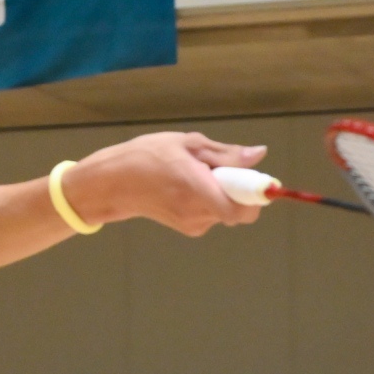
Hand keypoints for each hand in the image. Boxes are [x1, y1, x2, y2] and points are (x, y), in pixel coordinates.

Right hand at [58, 131, 267, 236]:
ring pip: (227, 210)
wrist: (114, 183)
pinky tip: (188, 186)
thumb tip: (259, 155)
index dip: (255, 197)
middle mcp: (197, 213)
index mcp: (196, 189)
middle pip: (238, 209)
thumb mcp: (188, 144)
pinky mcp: (189, 228)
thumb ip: (226, 154)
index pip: (240, 210)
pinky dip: (210, 199)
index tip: (255, 180)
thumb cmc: (148, 156)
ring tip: (194, 174)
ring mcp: (193, 225)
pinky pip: (214, 213)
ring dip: (222, 192)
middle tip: (218, 168)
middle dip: (238, 189)